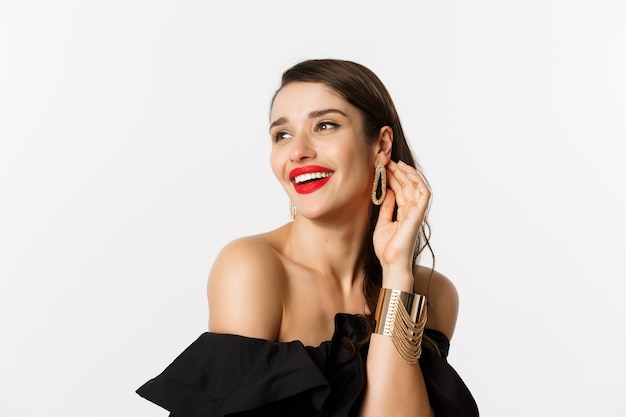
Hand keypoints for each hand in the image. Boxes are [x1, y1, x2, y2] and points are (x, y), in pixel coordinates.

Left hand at [373, 161, 430, 280]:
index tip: (382, 167)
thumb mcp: (382, 223)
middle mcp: (411, 210)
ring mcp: (416, 212)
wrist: (391, 263)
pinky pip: (423, 193)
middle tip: (385, 160)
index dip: (392, 177)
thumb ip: (386, 208)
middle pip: (407, 185)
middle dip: (397, 172)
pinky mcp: (418, 214)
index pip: (400, 190)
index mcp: (403, 213)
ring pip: (416, 186)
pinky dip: (417, 181)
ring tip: (395, 163)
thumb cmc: (386, 248)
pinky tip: (406, 172)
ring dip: (406, 173)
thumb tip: (387, 192)